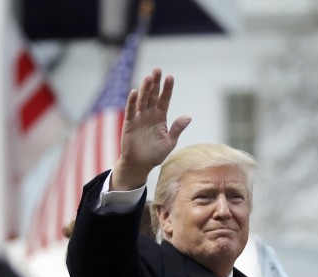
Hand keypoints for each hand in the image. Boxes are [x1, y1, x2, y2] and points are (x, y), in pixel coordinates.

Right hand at [111, 68, 190, 190]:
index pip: (164, 100)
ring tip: (148, 77)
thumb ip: (177, 129)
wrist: (139, 165)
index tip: (170, 77)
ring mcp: (139, 118)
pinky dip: (132, 102)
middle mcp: (149, 115)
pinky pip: (131, 111)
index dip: (167, 89)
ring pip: (142, 100)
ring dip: (145, 89)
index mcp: (160, 118)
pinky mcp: (129, 124)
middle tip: (157, 70)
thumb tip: (188, 116)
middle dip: (155, 83)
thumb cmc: (154, 154)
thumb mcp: (169, 142)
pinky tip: (135, 92)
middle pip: (153, 96)